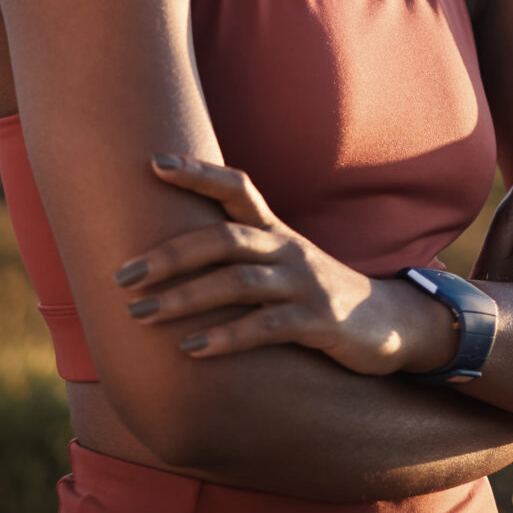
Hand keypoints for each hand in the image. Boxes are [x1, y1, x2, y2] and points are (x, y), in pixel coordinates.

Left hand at [114, 155, 455, 376]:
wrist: (390, 324)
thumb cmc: (318, 295)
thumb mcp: (282, 267)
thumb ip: (240, 257)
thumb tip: (172, 255)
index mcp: (276, 233)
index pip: (237, 189)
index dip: (199, 173)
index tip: (154, 163)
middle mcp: (289, 251)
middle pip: (226, 239)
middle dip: (171, 254)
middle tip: (122, 275)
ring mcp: (305, 285)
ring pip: (239, 282)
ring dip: (186, 298)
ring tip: (141, 314)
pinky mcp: (319, 323)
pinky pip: (268, 328)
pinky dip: (228, 337)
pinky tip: (192, 349)